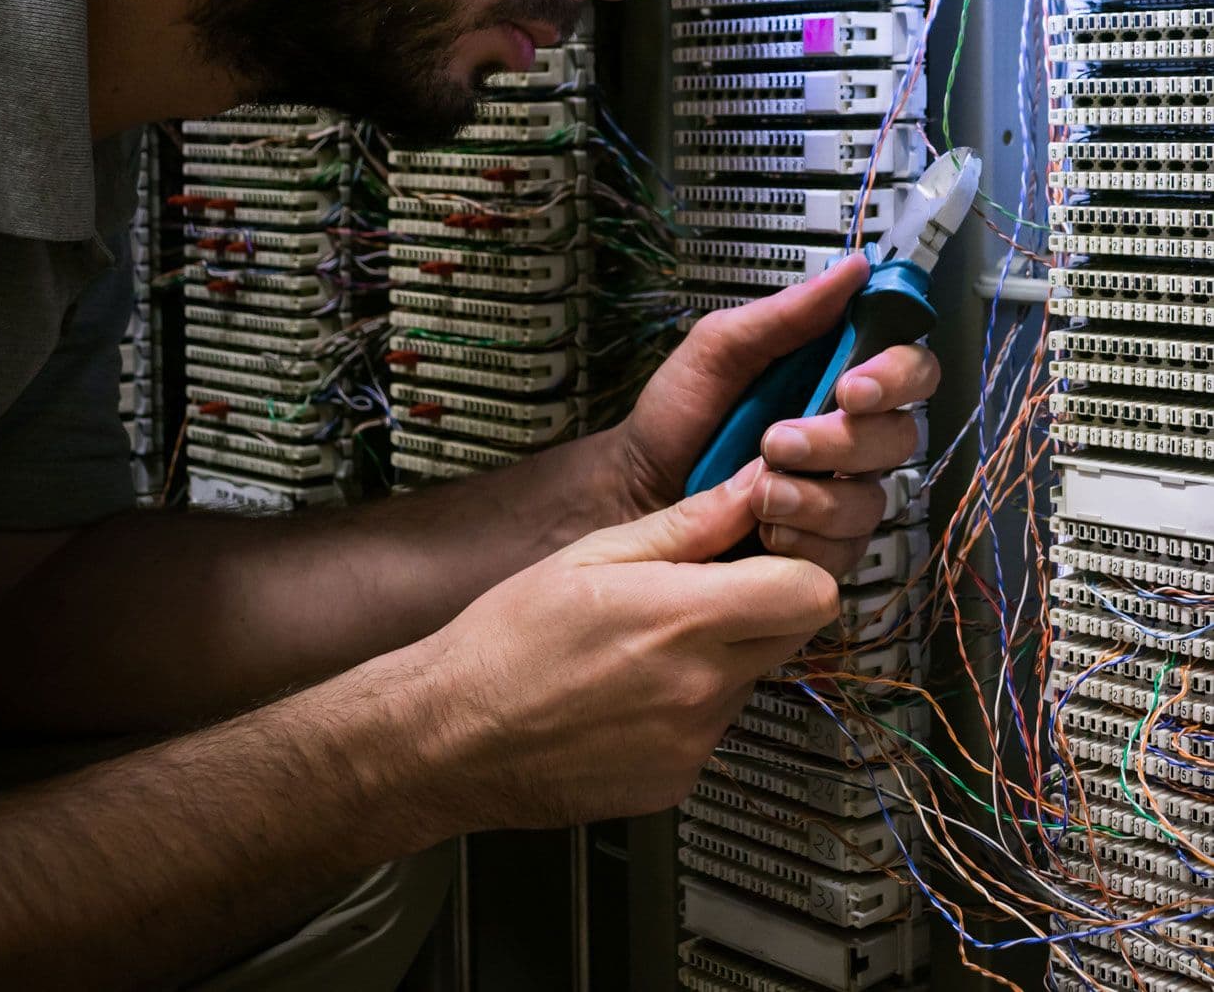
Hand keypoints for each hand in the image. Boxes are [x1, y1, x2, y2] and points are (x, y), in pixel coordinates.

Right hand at [416, 479, 837, 827]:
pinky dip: (685, 705)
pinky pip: (711, 727)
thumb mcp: (592, 554)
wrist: (454, 735)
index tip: (763, 554)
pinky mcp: (677, 781)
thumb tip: (749, 485)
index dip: (797, 567)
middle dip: (762, 605)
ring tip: (641, 645)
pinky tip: (627, 691)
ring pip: (749, 680)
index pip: (811, 594)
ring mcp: (692, 743)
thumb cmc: (507, 639)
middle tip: (700, 591)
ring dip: (718, 656)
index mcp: (682, 619)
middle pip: (793, 636)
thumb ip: (687, 524)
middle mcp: (700, 688)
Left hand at [613, 256, 938, 576]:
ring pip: (872, 500)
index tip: (852, 386)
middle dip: (841, 441)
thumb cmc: (677, 416)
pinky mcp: (824, 548)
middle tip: (777, 440)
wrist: (634, 491)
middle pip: (901, 437)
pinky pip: (845, 549)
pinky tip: (762, 527)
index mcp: (835, 379)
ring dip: (814, 495)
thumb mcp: (718, 350)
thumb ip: (786, 314)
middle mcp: (849, 438)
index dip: (898, 376)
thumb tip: (854, 267)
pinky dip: (802, 538)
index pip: (909, 370)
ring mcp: (839, 496)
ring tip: (757, 490)